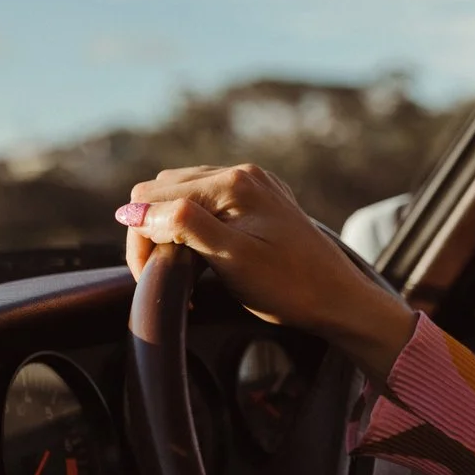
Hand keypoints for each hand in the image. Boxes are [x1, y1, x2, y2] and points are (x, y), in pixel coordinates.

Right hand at [117, 164, 415, 380]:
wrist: (341, 300)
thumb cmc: (289, 286)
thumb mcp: (230, 258)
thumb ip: (183, 225)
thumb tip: (133, 210)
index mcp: (232, 182)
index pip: (150, 197)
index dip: (141, 238)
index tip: (151, 277)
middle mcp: (242, 174)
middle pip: (163, 191)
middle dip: (153, 231)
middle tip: (166, 275)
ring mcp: (253, 186)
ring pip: (183, 195)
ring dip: (171, 228)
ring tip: (184, 269)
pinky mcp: (260, 203)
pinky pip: (210, 203)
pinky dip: (196, 226)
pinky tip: (204, 255)